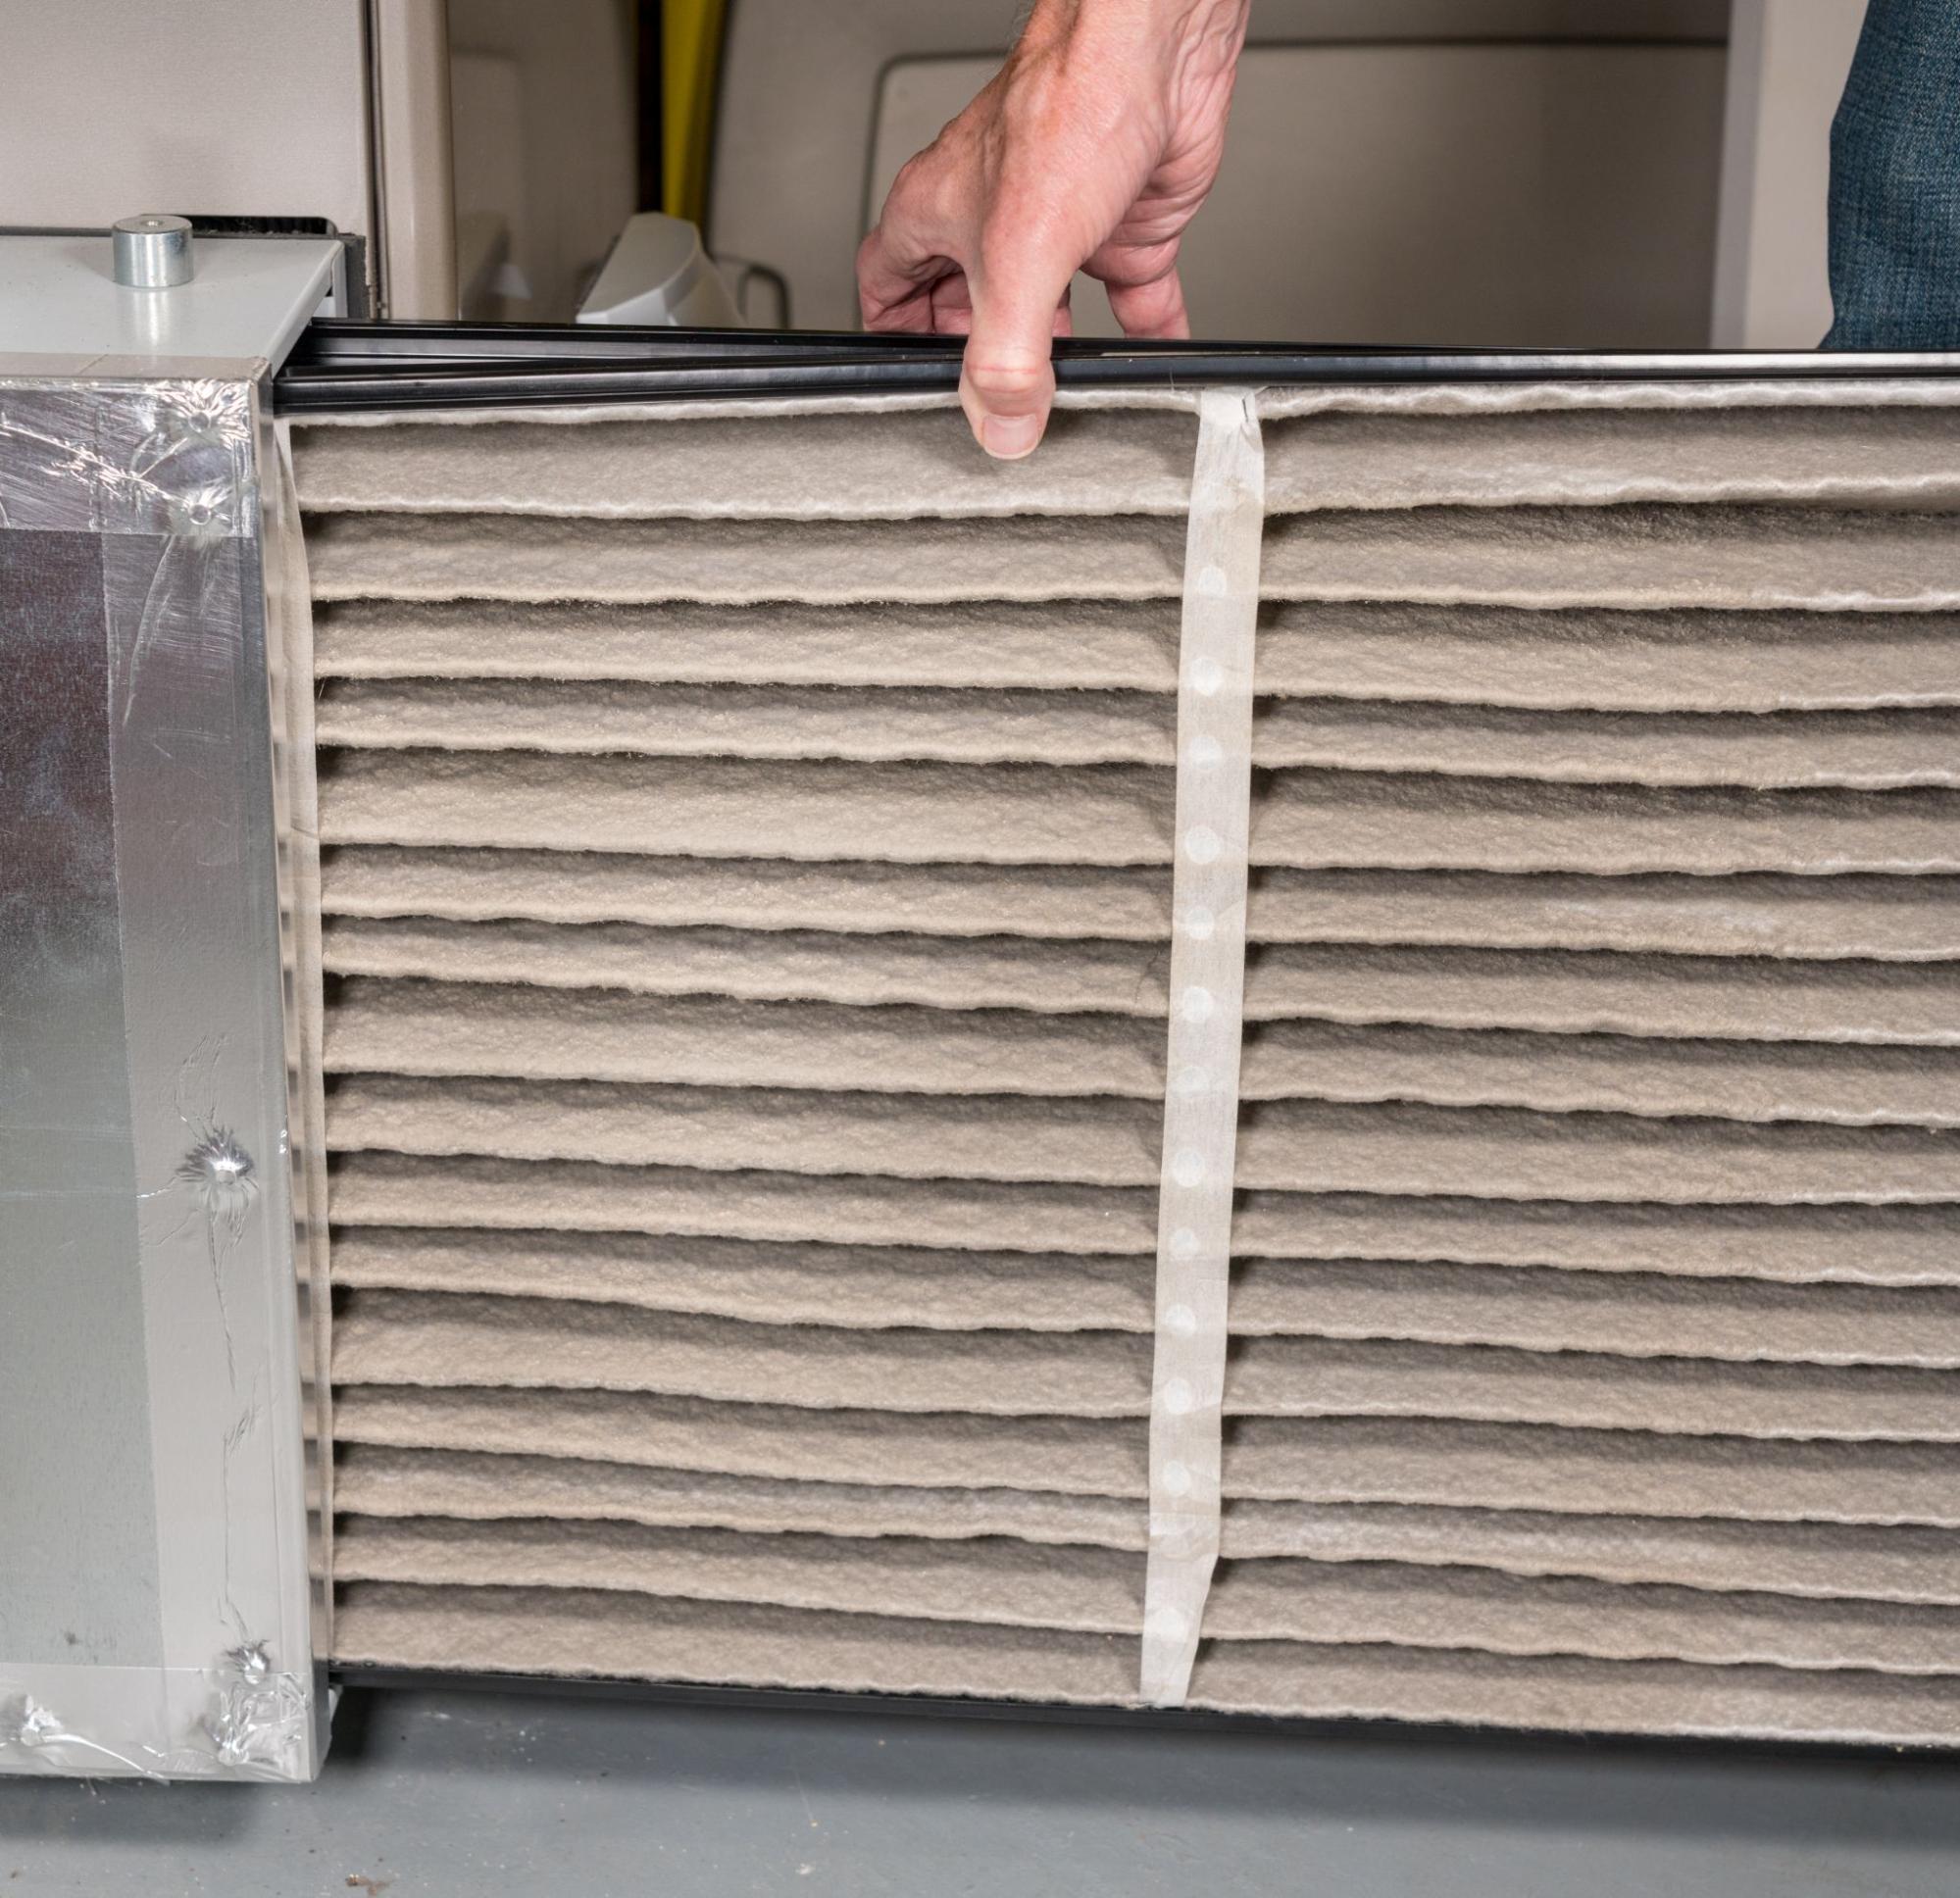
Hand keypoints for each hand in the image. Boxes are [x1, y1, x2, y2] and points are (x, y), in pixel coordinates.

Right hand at [857, 0, 1248, 457]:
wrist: (1156, 52)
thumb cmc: (1070, 106)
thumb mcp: (1017, 260)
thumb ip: (1006, 357)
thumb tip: (1004, 425)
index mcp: (937, 216)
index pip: (887, 291)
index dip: (893, 341)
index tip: (914, 385)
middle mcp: (993, 220)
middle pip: (966, 311)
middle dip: (980, 362)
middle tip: (996, 407)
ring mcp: (1061, 224)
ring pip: (1047, 310)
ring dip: (1056, 356)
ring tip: (1062, 398)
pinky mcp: (1123, 226)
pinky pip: (1129, 297)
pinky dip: (1139, 333)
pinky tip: (1148, 362)